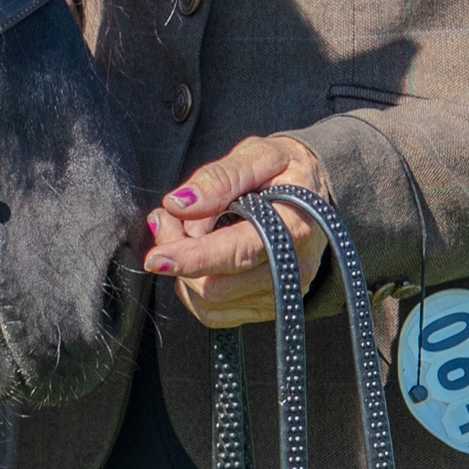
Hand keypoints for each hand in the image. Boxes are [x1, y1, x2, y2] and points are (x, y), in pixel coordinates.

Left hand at [146, 134, 330, 329]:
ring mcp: (283, 294)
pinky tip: (195, 253)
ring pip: (209, 302)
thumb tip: (178, 204)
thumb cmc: (283, 171)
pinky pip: (214, 313)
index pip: (237, 253)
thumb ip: (219, 178)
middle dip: (178, 254)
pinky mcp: (268, 305)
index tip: (154, 259)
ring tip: (184, 228)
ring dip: (183, 270)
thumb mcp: (257, 155)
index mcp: (295, 228)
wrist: (314, 192)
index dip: (193, 258)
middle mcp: (294, 270)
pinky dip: (192, 286)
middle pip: (216, 286)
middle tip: (167, 217)